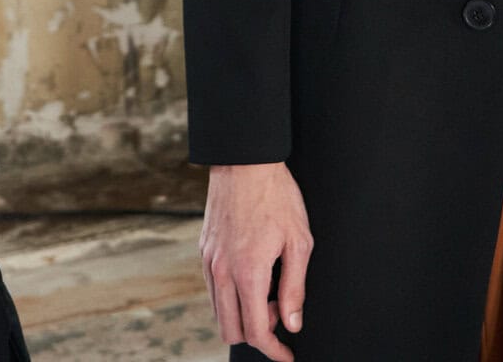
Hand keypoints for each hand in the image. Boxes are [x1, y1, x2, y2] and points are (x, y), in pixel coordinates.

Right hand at [199, 162, 312, 361]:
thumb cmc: (276, 196)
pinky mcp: (204, 250)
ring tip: (268, 290)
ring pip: (219, 312)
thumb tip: (293, 323)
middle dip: (257, 334)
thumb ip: (295, 288)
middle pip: (231, 330)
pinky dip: (231, 296)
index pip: (256, 332)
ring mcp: (209, 261)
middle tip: (281, 311)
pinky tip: (252, 276)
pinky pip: (213, 289)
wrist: (244, 161)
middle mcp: (222, 272)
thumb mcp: (299, 242)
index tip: (287, 354)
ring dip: (243, 314)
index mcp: (247, 273)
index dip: (273, 350)